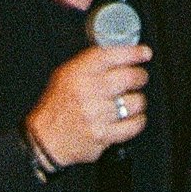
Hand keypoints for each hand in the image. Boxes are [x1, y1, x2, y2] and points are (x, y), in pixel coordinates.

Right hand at [30, 42, 151, 168]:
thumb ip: (91, 64)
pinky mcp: (104, 135)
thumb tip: (121, 56)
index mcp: (79, 72)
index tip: (144, 53)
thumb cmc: (57, 105)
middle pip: (129, 77)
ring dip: (138, 101)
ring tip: (131, 101)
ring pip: (135, 102)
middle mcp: (89, 91)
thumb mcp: (67, 75)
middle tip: (139, 78)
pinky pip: (133, 125)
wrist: (45, 138)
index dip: (134, 53)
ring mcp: (97, 114)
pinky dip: (137, 121)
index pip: (113, 55)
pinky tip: (132, 118)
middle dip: (140, 77)